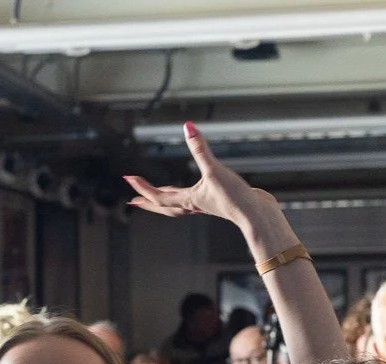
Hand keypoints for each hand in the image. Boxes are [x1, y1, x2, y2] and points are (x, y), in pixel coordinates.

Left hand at [123, 122, 277, 233]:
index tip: (128, 178)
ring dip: (164, 202)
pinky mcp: (216, 202)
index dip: (142, 187)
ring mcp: (204, 205)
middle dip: (147, 202)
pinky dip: (184, 198)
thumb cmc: (236, 198)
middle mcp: (193, 204)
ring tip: (155, 198)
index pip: (158, 195)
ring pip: (177, 206)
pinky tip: (190, 192)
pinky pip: (192, 202)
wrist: (257, 215)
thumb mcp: (215, 170)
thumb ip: (200, 149)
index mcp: (189, 200)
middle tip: (132, 200)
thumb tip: (188, 127)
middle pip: (164, 206)